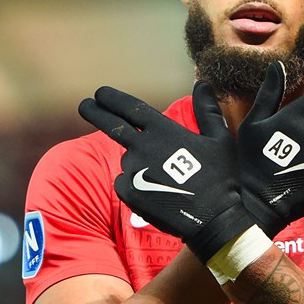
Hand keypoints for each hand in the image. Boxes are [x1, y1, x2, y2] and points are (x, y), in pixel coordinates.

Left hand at [78, 81, 255, 263]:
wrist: (213, 219)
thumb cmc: (220, 178)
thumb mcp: (219, 139)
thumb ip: (206, 110)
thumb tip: (202, 84)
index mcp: (163, 131)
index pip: (131, 108)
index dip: (113, 99)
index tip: (99, 92)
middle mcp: (142, 147)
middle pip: (112, 126)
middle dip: (95, 112)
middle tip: (83, 104)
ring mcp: (133, 170)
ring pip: (128, 160)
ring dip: (138, 163)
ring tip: (164, 180)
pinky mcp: (128, 193)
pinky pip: (125, 183)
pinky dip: (134, 184)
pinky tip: (155, 193)